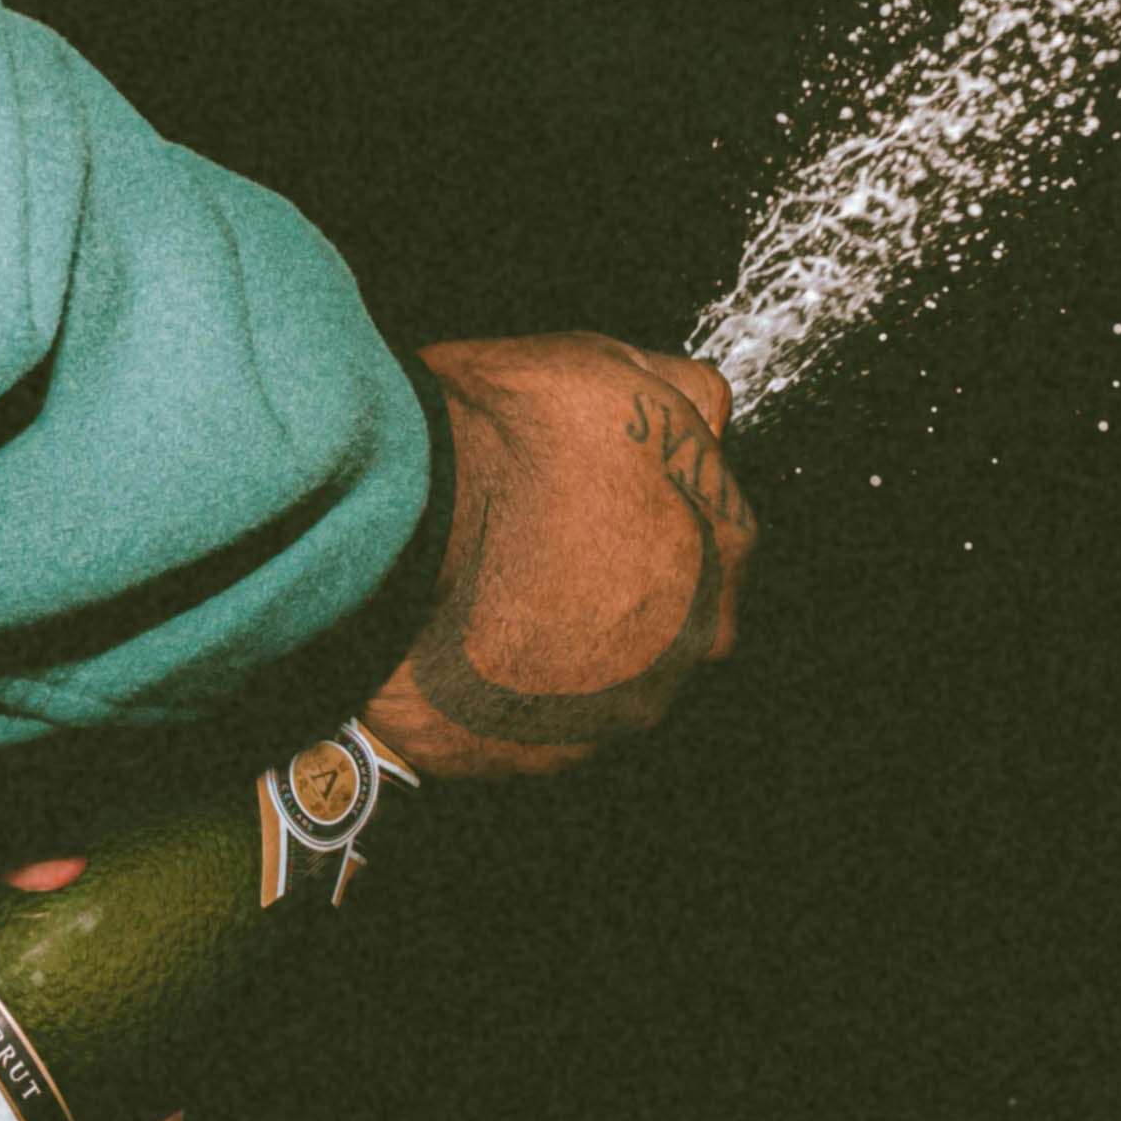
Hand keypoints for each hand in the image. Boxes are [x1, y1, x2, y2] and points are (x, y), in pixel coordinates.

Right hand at [356, 333, 751, 781]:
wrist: (395, 538)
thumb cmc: (495, 445)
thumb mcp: (600, 367)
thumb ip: (676, 392)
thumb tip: (703, 410)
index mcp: (725, 537)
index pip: (709, 521)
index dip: (640, 498)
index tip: (582, 489)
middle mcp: (698, 636)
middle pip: (669, 607)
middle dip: (618, 578)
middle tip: (538, 542)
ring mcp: (625, 706)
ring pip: (610, 669)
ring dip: (570, 638)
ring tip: (495, 594)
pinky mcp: (551, 753)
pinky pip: (543, 718)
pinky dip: (515, 687)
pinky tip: (469, 642)